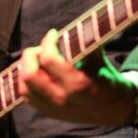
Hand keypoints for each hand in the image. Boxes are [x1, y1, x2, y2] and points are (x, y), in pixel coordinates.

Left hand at [18, 29, 136, 125]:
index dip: (48, 42)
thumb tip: (74, 25)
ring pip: (24, 87)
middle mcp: (63, 98)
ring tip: (37, 60)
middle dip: (31, 55)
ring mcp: (54, 108)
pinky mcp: (49, 113)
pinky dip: (25, 82)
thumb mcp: (101, 59)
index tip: (54, 34)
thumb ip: (85, 43)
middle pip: (30, 75)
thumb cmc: (107, 79)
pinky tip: (36, 72)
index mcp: (78, 83)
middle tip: (42, 49)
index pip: (49, 59)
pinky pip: (26, 97)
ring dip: (26, 68)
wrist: (113, 110)